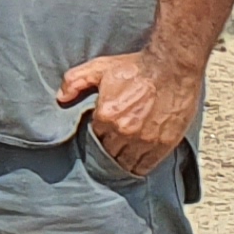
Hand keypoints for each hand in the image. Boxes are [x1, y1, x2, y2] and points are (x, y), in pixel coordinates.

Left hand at [58, 50, 200, 176]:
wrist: (172, 66)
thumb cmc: (137, 67)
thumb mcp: (100, 67)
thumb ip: (76, 80)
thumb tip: (61, 98)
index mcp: (106, 115)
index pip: (94, 138)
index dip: (96, 138)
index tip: (100, 137)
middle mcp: (123, 131)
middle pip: (109, 154)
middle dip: (108, 153)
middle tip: (111, 151)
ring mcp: (144, 140)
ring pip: (126, 164)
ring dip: (123, 163)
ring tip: (122, 160)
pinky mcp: (163, 144)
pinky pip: (146, 166)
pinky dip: (140, 167)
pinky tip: (137, 165)